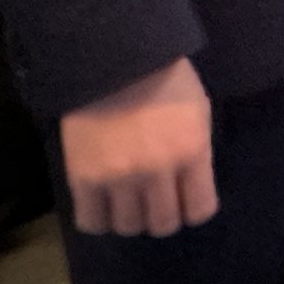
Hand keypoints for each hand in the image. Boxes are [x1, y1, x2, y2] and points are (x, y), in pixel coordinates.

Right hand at [58, 57, 217, 237]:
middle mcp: (157, 171)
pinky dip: (97, 219)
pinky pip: (91, 221)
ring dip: (130, 218)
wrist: (112, 56)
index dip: (193, 209)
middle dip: (161, 216)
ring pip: (128, 227)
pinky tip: (101, 203)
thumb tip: (191, 184)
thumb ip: (197, 151)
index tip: (184, 201)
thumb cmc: (164, 78)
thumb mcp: (197, 111)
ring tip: (126, 200)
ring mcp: (118, 177)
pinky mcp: (83, 177)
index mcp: (191, 152)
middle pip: (163, 224)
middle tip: (153, 200)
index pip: (200, 210)